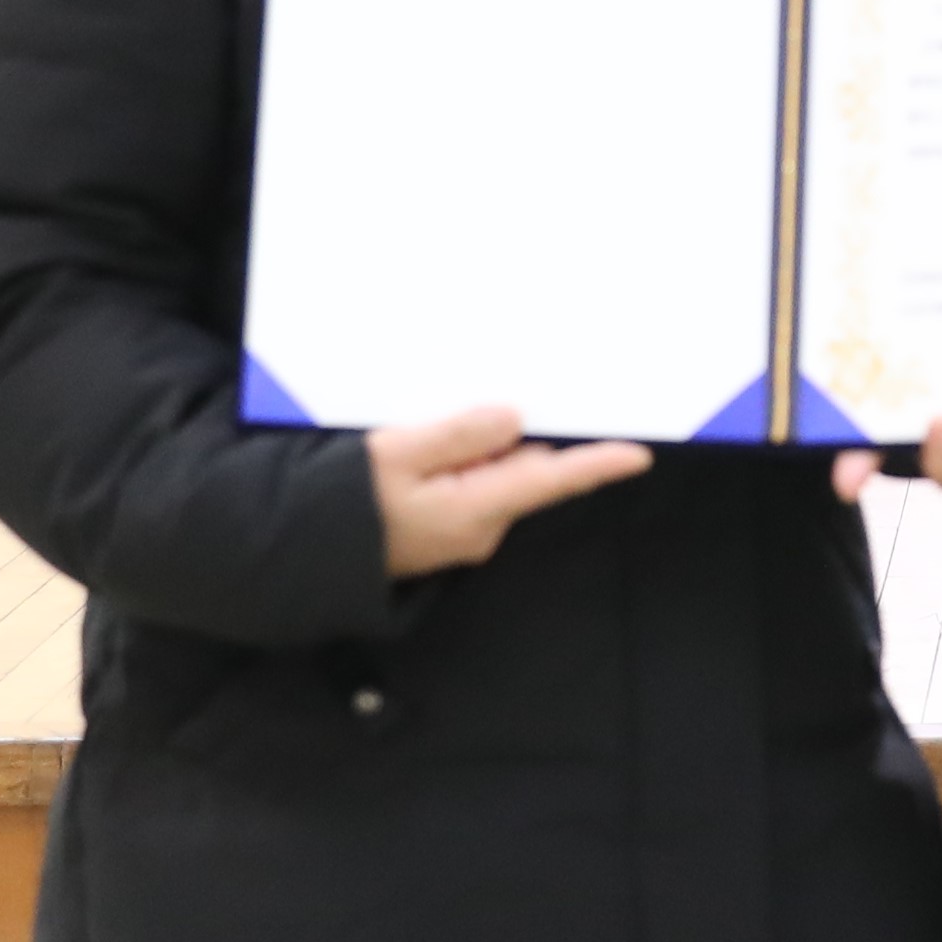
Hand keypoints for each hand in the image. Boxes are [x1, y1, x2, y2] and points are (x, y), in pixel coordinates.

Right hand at [367, 407, 650, 577]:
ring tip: (443, 418)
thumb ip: (460, 437)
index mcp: (476, 510)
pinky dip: (464, 458)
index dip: (596, 466)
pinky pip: (472, 482)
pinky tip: (431, 443)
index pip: (550, 481)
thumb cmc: (344, 504)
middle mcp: (482, 525)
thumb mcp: (397, 455)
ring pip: (494, 471)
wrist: (302, 551)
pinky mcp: (447, 524)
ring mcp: (465, 528)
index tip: (639, 455)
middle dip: (522, 433)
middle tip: (505, 390)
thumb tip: (513, 419)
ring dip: (485, 445)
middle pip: (523, 467)